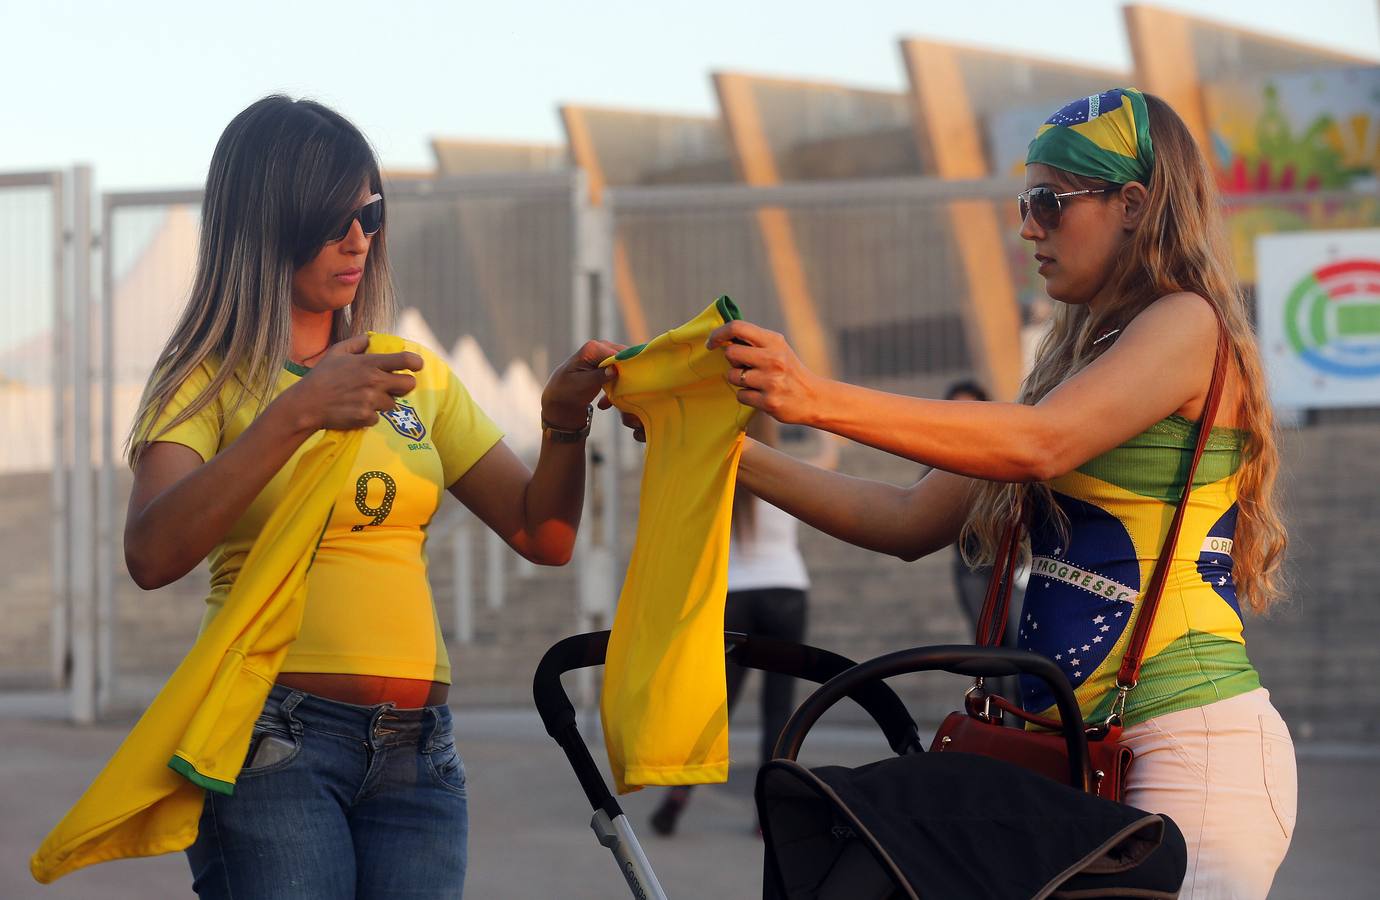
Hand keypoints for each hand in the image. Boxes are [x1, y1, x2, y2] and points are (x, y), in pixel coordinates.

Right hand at [281, 335, 422, 431]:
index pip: (405, 360)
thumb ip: (357, 343)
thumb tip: (371, 338)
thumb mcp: (336, 352)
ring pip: (393, 403)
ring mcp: (371, 401)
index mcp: (370, 364)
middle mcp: (374, 381)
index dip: (416, 363)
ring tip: (363, 399)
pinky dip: (369, 416)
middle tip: (391, 387)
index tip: (417, 366)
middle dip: (403, 385)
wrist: (306, 404)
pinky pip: (378, 418)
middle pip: (409, 385)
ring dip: (382, 403)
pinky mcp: (366, 417)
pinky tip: (355, 410)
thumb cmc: (321, 377)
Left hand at [541, 340, 624, 429]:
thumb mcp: (582, 384)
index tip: (629, 384)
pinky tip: (609, 400)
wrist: (561, 396)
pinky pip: (622, 370)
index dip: (627, 368)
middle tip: (625, 392)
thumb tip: (615, 369)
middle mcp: (601, 346)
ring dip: (623, 381)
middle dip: (628, 375)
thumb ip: (598, 376)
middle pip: (626, 357)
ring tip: (614, 397)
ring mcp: (606, 353)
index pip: (619, 355)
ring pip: (626, 365)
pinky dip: (619, 383)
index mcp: (593, 348)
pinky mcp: (609, 363)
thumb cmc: (568, 390)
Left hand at [706, 320, 820, 424]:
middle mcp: (773, 359)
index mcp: (774, 341)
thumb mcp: (778, 349)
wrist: (814, 398)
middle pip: (731, 353)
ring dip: (739, 380)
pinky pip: (740, 395)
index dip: (719, 334)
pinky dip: (746, 396)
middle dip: (733, 361)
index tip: (712, 343)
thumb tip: (723, 337)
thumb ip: (755, 342)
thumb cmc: (789, 371)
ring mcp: (771, 381)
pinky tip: (761, 394)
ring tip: (757, 382)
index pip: (738, 327)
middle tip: (745, 366)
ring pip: (733, 376)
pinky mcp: (769, 401)